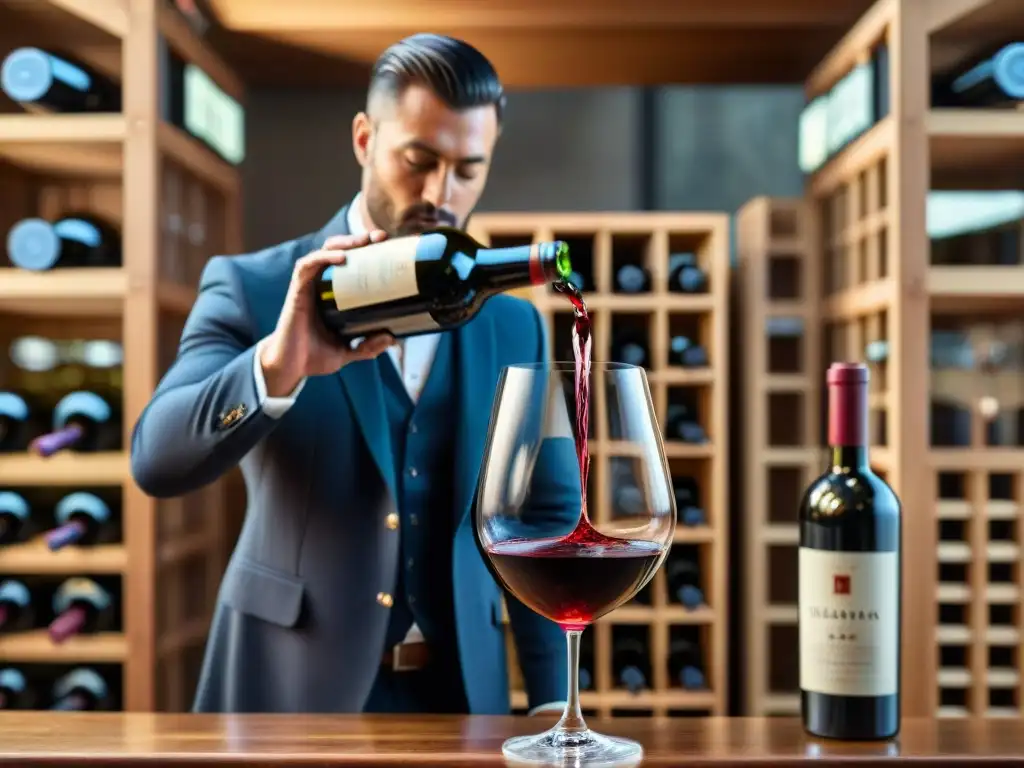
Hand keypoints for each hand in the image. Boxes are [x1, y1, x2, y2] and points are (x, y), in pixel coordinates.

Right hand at [259, 230, 395, 395]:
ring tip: (364, 241)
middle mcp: (321, 285)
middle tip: (381, 238)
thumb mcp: (347, 352)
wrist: (290, 367)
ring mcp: (308, 285)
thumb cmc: (313, 356)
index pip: (352, 264)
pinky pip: (308, 265)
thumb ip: (368, 346)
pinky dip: (324, 257)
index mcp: (334, 295)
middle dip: (360, 240)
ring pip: (325, 251)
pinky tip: (341, 257)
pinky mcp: (297, 290)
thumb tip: (392, 338)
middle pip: (341, 251)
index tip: (389, 247)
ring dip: (345, 243)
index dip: (368, 252)